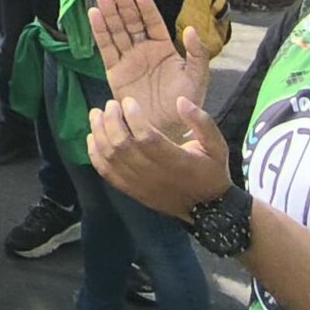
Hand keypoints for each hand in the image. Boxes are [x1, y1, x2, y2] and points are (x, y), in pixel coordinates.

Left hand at [88, 92, 231, 221]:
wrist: (207, 208)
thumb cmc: (211, 172)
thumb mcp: (217, 146)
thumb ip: (202, 122)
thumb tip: (181, 101)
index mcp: (177, 162)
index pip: (147, 138)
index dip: (133, 118)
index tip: (127, 101)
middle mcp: (155, 175)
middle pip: (123, 146)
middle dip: (111, 121)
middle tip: (110, 105)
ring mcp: (140, 185)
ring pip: (112, 158)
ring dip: (99, 133)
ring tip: (96, 114)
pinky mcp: (131, 191)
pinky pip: (107, 173)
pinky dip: (95, 155)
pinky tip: (92, 138)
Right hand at [89, 0, 209, 133]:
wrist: (166, 129)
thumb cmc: (184, 103)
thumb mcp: (196, 78)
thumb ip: (197, 54)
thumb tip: (191, 29)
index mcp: (164, 48)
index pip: (153, 23)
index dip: (147, 9)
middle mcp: (144, 50)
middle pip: (131, 22)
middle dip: (124, 6)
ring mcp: (128, 59)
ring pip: (117, 31)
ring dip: (109, 13)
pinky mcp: (114, 72)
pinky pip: (106, 48)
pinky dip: (99, 31)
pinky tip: (94, 15)